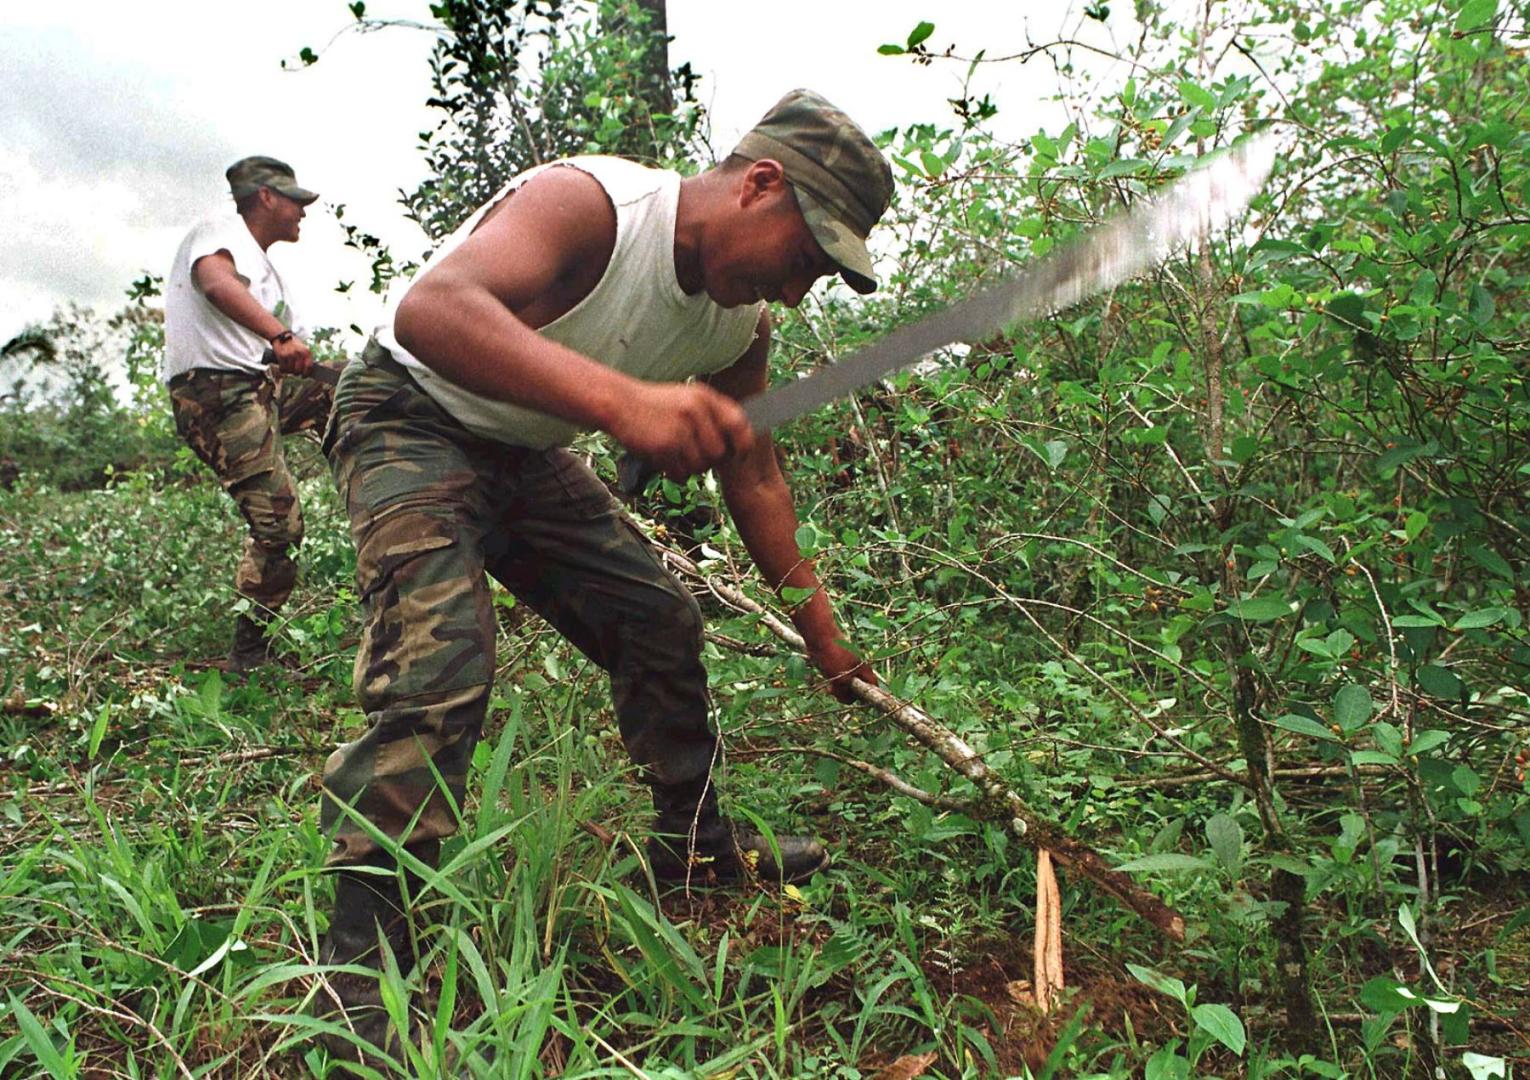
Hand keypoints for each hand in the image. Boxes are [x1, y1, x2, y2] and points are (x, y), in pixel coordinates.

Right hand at [270, 332, 312, 375]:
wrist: (281, 335)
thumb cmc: (293, 343)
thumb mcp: (303, 348)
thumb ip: (306, 358)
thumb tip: (308, 371)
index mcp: (306, 352)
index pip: (309, 367)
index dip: (306, 373)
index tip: (304, 376)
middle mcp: (299, 354)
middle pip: (299, 370)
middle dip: (296, 373)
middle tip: (294, 372)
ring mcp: (290, 355)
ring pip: (290, 370)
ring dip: (289, 371)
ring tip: (288, 368)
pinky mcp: (282, 356)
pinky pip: (283, 368)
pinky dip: (282, 369)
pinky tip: (282, 367)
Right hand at [607, 381, 754, 479]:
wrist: (618, 404)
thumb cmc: (654, 404)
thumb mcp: (686, 397)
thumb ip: (711, 413)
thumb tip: (739, 439)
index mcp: (704, 397)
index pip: (738, 424)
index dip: (743, 443)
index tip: (740, 455)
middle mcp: (695, 411)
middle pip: (719, 453)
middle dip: (707, 460)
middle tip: (690, 454)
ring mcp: (680, 429)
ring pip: (699, 466)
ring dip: (688, 467)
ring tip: (673, 453)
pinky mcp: (664, 446)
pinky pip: (680, 473)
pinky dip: (673, 472)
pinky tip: (663, 458)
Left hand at [809, 639, 876, 703]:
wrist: (819, 637)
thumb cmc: (833, 656)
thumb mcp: (840, 680)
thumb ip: (846, 693)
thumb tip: (848, 701)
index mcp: (864, 669)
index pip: (873, 686)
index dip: (868, 696)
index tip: (858, 703)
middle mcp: (858, 668)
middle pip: (858, 687)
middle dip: (848, 693)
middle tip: (836, 693)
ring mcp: (847, 665)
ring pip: (847, 684)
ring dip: (839, 689)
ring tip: (829, 689)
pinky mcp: (837, 664)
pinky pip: (838, 678)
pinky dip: (833, 682)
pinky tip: (826, 682)